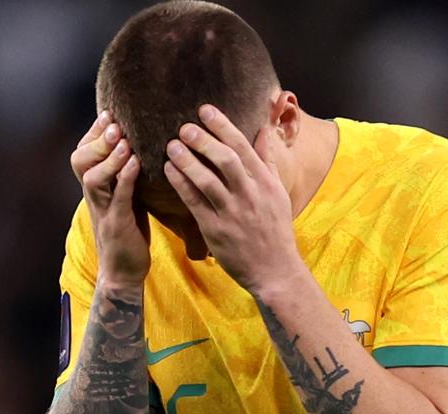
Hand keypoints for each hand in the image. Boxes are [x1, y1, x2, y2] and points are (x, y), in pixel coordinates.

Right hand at [70, 111, 149, 287]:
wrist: (124, 272)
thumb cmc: (128, 231)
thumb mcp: (126, 197)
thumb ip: (126, 174)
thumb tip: (139, 146)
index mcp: (96, 188)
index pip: (84, 152)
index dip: (94, 132)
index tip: (109, 114)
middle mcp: (94, 196)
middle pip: (80, 161)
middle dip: (97, 140)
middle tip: (115, 123)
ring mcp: (103, 211)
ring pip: (93, 178)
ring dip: (108, 158)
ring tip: (124, 141)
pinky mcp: (116, 225)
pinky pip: (117, 199)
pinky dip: (125, 180)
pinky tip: (137, 164)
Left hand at [164, 105, 303, 293]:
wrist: (274, 270)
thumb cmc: (275, 229)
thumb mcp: (278, 192)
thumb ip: (268, 161)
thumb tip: (264, 130)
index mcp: (265, 183)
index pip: (243, 147)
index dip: (222, 126)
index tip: (205, 110)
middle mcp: (250, 195)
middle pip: (226, 160)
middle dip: (204, 140)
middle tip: (184, 127)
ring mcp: (232, 214)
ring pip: (208, 181)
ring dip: (188, 161)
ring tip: (171, 146)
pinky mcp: (216, 231)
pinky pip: (195, 203)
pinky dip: (181, 185)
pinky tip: (169, 171)